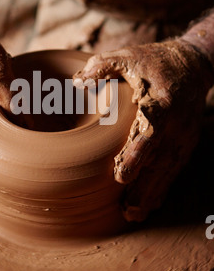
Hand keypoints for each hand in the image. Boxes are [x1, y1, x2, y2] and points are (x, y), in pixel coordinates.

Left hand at [74, 39, 213, 221]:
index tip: (122, 176)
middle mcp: (176, 124)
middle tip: (127, 209)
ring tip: (133, 214)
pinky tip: (149, 204)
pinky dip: (162, 188)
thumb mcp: (129, 56)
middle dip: (145, 187)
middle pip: (160, 161)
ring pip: (168, 171)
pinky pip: (174, 170)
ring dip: (152, 193)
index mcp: (162, 103)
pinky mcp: (186, 143)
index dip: (137, 156)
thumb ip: (103, 67)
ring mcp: (184, 137)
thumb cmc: (154, 62)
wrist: (192, 65)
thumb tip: (77, 82)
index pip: (150, 134)